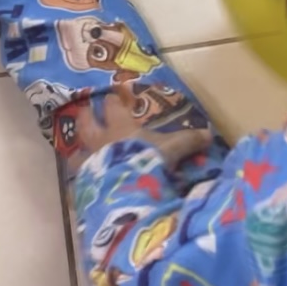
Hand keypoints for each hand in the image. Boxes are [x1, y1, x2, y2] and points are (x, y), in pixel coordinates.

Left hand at [58, 93, 214, 171]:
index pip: (112, 107)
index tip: (111, 95)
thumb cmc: (147, 160)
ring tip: (80, 152)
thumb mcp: (173, 148)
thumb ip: (189, 140)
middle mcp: (100, 141)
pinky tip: (85, 184)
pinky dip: (81, 180)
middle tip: (85, 112)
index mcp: (121, 127)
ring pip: (77, 152)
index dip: (112, 100)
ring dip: (79, 151)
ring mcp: (90, 163)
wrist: (125, 190)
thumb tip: (209, 134)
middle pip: (85, 124)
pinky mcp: (84, 186)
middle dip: (85, 117)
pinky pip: (78, 180)